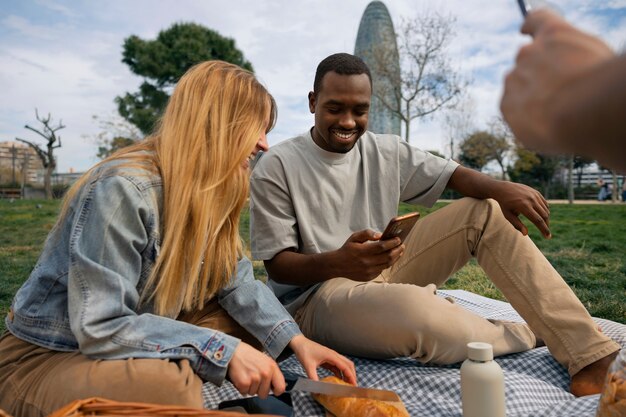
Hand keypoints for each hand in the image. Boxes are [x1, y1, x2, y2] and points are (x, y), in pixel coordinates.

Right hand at [227, 341, 284, 398]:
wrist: (233, 351)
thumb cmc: (249, 356)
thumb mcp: (266, 361)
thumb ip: (273, 373)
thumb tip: (278, 387)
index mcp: (272, 367)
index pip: (281, 388)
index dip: (275, 391)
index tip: (270, 389)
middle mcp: (265, 373)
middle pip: (264, 394)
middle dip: (258, 389)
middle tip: (253, 378)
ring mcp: (255, 378)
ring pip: (253, 393)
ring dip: (249, 387)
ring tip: (246, 375)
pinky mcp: (244, 382)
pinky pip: (244, 392)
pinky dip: (241, 387)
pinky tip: (241, 377)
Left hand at [288, 334, 356, 384]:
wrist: (299, 343)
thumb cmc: (304, 351)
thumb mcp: (308, 366)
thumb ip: (313, 378)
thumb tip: (316, 390)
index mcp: (331, 355)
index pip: (345, 366)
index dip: (351, 376)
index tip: (354, 385)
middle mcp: (333, 355)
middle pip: (348, 364)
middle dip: (352, 375)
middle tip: (353, 386)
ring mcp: (331, 356)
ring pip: (344, 364)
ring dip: (347, 373)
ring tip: (347, 384)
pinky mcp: (328, 358)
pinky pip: (337, 366)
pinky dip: (340, 373)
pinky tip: (339, 380)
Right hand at [334, 229, 403, 281]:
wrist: (337, 265)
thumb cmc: (348, 249)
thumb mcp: (354, 237)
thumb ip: (367, 233)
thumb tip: (380, 235)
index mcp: (362, 251)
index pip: (382, 247)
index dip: (392, 243)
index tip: (398, 239)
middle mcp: (366, 262)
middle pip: (388, 256)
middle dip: (397, 250)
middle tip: (402, 245)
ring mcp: (368, 271)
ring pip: (387, 264)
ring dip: (396, 257)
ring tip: (399, 251)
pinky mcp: (369, 277)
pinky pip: (382, 270)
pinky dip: (388, 263)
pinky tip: (390, 258)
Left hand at [491, 181, 550, 237]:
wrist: (503, 189)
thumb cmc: (505, 204)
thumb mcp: (508, 215)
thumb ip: (517, 224)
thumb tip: (525, 234)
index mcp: (524, 206)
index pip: (538, 220)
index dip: (544, 229)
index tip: (548, 236)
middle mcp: (531, 200)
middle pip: (544, 216)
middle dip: (546, 226)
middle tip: (546, 233)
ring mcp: (534, 195)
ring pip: (546, 210)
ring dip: (546, 219)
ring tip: (542, 225)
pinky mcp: (536, 192)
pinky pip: (544, 203)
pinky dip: (545, 210)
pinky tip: (542, 216)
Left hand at [501, 9, 613, 153]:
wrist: (584, 110)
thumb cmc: (600, 83)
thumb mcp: (594, 57)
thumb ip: (571, 55)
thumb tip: (563, 66)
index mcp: (555, 33)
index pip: (536, 20)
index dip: (531, 26)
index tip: (525, 30)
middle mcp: (529, 53)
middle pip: (527, 61)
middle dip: (538, 75)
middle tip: (559, 94)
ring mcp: (514, 78)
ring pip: (519, 88)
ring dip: (532, 99)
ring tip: (557, 114)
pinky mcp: (507, 105)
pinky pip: (515, 112)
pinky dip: (526, 119)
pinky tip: (546, 125)